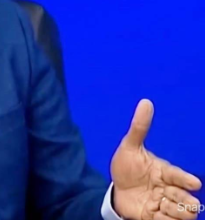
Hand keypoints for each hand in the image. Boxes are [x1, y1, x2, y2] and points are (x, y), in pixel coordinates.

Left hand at [111, 99, 201, 219]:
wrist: (116, 191)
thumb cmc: (127, 167)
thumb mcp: (129, 148)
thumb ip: (139, 127)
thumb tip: (145, 102)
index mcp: (165, 172)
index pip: (178, 176)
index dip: (185, 179)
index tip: (193, 183)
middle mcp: (168, 189)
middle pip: (185, 197)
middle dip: (183, 199)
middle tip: (176, 199)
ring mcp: (164, 204)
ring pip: (182, 213)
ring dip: (175, 212)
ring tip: (162, 206)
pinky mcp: (157, 218)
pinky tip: (155, 214)